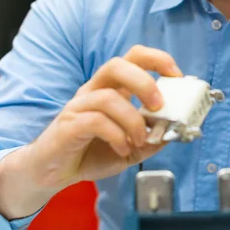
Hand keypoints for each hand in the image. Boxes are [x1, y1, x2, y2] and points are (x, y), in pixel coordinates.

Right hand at [27, 45, 182, 190]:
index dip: (158, 60)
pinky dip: (116, 135)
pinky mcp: (69, 125)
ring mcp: (79, 105)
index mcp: (112, 88)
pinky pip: (95, 121)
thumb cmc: (91, 152)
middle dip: (144, 82)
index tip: (177, 77)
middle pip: (117, 65)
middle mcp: (94, 90)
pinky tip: (122, 148)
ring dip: (132, 119)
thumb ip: (153, 139)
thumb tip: (175, 132)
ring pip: (108, 97)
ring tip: (140, 140)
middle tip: (158, 106)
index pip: (133, 57)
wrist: (53, 172)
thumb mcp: (132, 148)